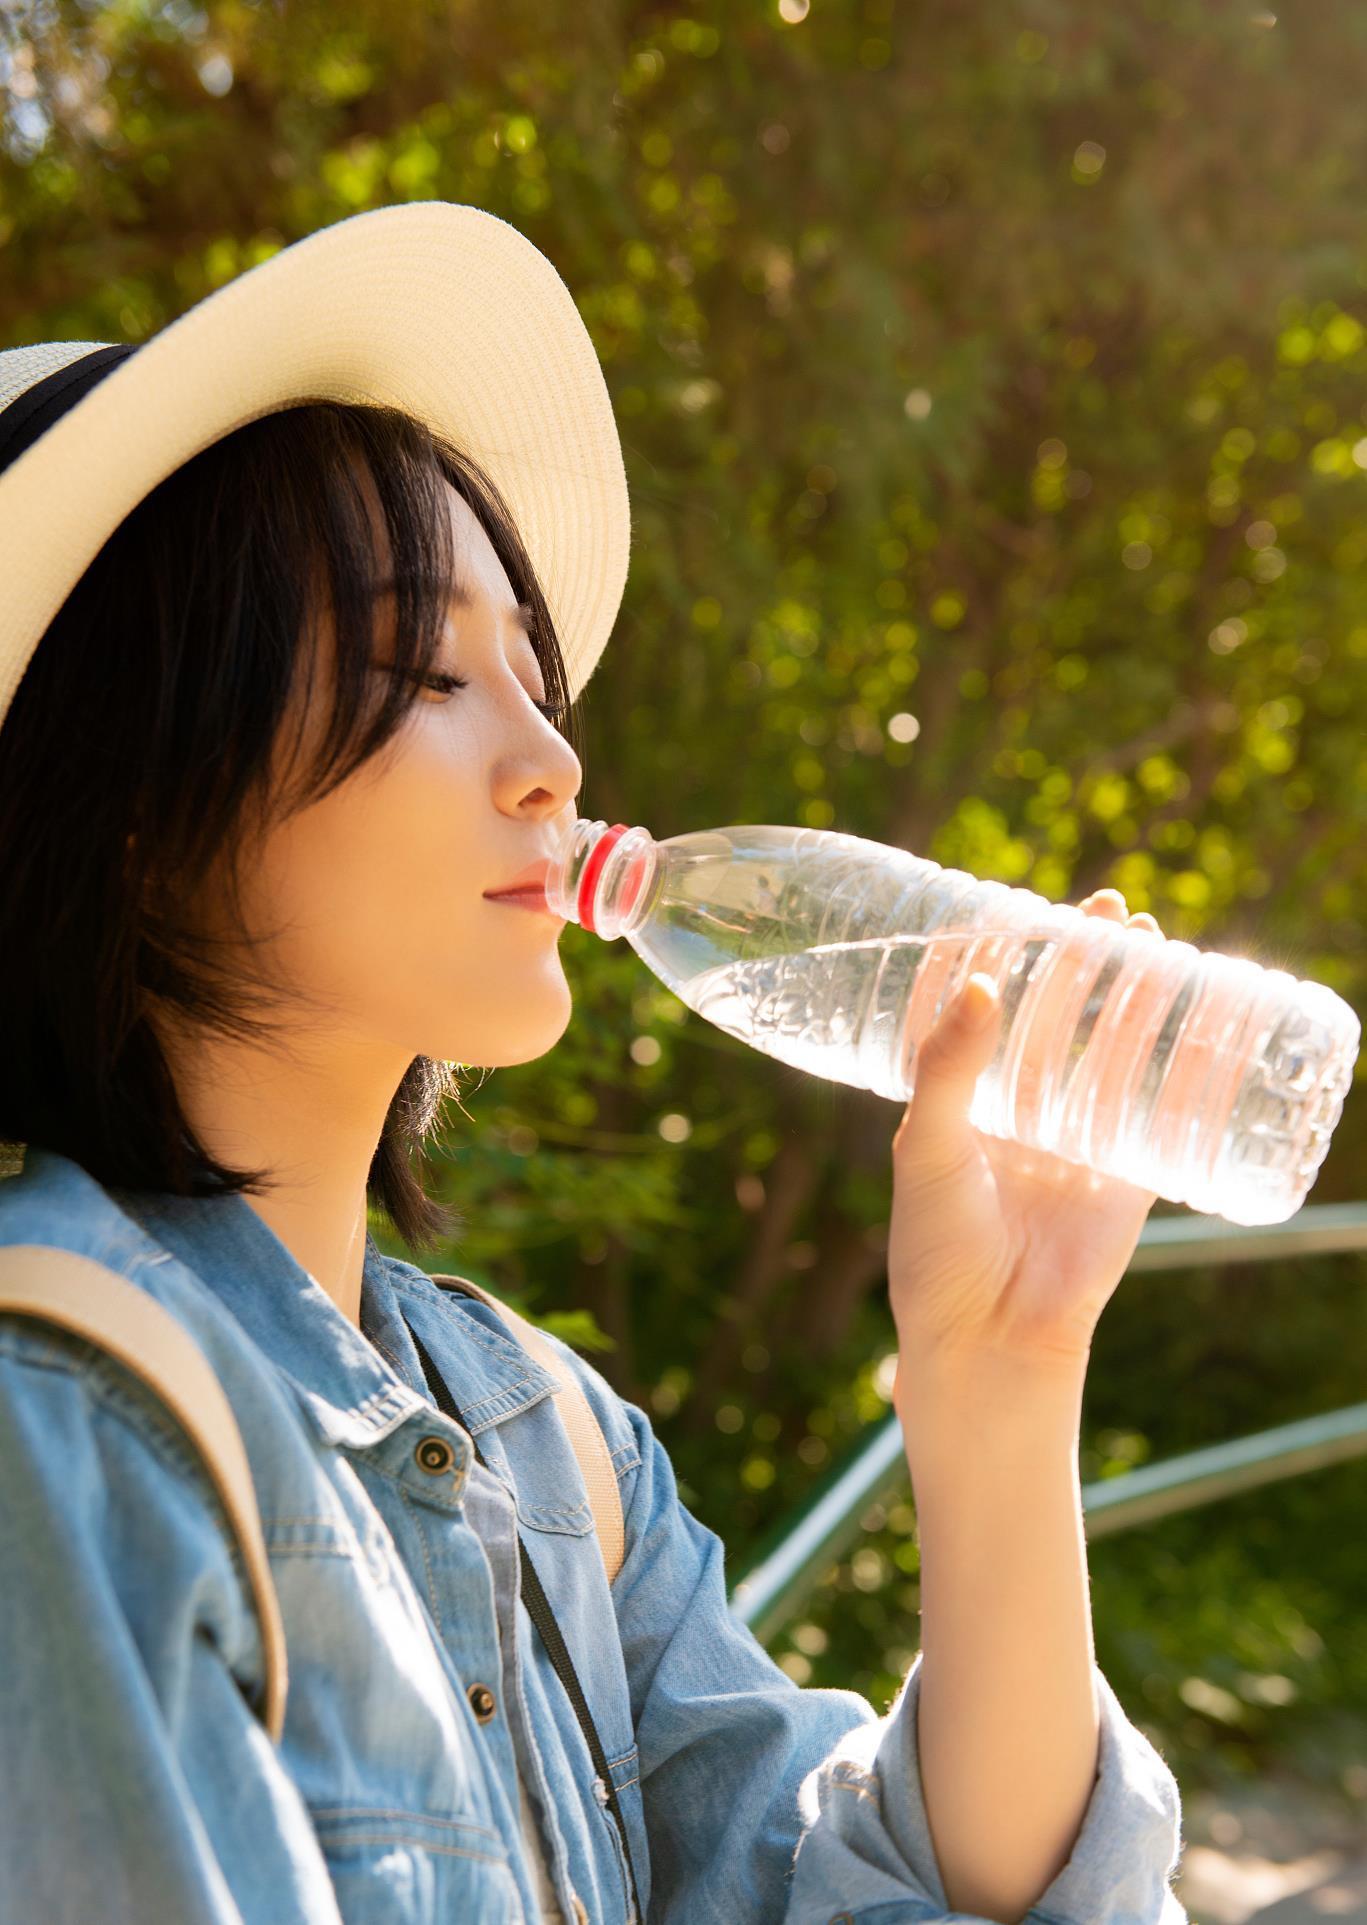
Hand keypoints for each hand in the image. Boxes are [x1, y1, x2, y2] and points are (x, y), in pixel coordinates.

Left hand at [887, 889, 1165, 1378]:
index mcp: (960, 1098)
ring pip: (1113, 1049)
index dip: (1004, 955)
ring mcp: (1075, 1139)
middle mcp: (1018, 1110)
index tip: (1018, 904)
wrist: (989, 1340)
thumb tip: (981, 984)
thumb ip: (949, 1069)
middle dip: (1084, 960)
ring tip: (1153, 941)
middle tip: (1109, 907)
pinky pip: (1163, 1110)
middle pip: (1059, 1014)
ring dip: (1136, 995)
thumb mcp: (927, 1148)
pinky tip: (1208, 1020)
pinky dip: (1186, 1065)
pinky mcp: (1126, 1176)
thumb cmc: (937, 1249)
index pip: (983, 1007)